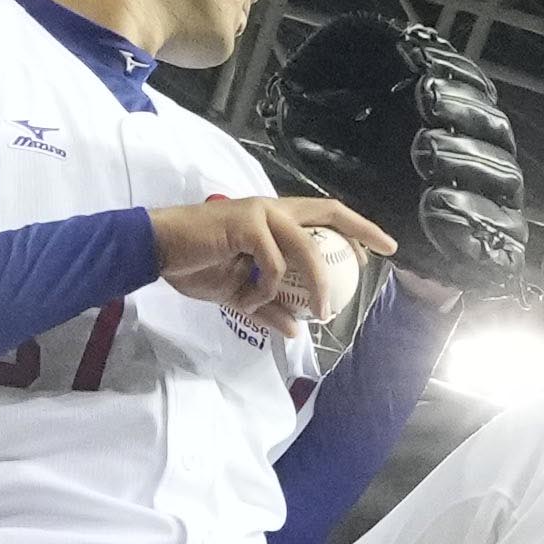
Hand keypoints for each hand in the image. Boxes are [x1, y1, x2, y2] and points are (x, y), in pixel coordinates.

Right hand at [146, 183, 393, 337]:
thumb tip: (294, 333)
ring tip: (320, 313)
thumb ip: (267, 310)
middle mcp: (273, 210)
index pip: (323, 217)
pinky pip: (272, 265)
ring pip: (305, 248)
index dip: (355, 230)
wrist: (158, 251)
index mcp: (274, 220)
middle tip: (385, 252)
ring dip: (316, 284)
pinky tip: (247, 300)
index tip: (378, 251)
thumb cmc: (195, 264)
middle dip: (361, 230)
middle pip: (328, 213)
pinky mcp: (246, 224)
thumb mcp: (238, 294)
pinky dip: (265, 289)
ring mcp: (260, 213)